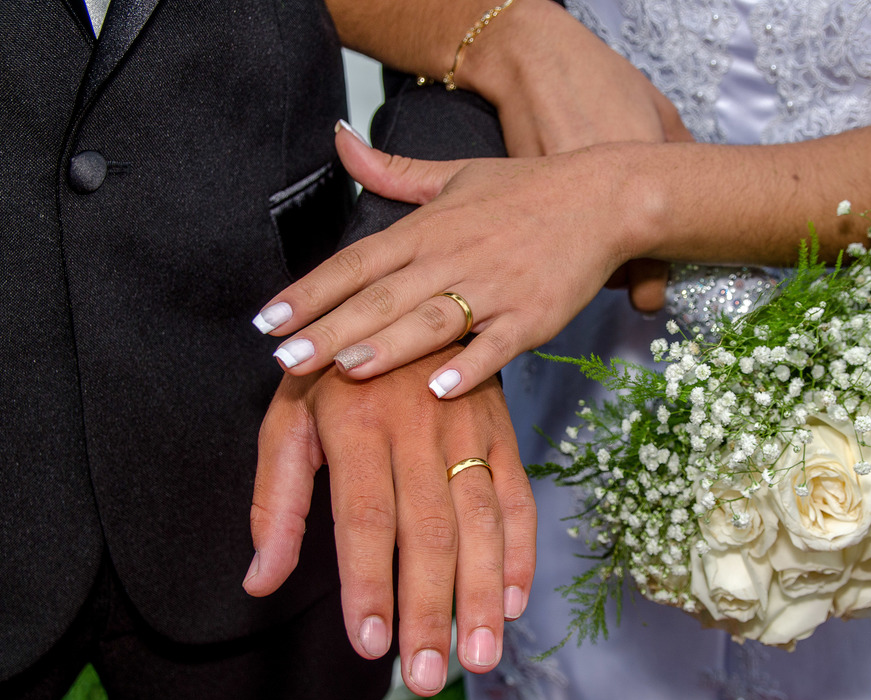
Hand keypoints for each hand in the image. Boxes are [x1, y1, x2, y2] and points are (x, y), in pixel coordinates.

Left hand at [243, 347, 536, 695]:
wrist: (403, 306)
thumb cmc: (332, 375)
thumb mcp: (288, 421)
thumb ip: (276, 502)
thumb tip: (260, 582)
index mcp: (356, 421)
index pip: (364, 516)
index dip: (370, 582)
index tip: (372, 644)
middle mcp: (418, 424)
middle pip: (428, 530)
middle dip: (429, 609)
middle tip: (429, 675)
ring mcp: (469, 426)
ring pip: (480, 521)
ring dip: (482, 593)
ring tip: (479, 656)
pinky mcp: (503, 430)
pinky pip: (517, 497)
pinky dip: (520, 552)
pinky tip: (513, 603)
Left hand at [254, 131, 656, 398]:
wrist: (603, 198)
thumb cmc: (525, 190)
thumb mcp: (454, 173)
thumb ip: (391, 170)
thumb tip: (339, 138)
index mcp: (428, 228)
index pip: (356, 261)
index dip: (310, 291)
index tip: (266, 320)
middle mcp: (454, 257)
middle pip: (382, 297)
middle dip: (330, 329)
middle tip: (284, 359)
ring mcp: (495, 289)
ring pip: (433, 321)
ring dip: (388, 346)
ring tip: (343, 369)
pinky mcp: (533, 317)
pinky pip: (497, 345)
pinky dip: (471, 367)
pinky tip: (440, 390)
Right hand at [463, 0, 683, 309]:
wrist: (535, 63)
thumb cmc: (603, 81)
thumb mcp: (658, 112)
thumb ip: (680, 157)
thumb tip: (700, 200)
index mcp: (641, 179)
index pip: (649, 258)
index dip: (649, 285)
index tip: (648, 298)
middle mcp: (598, 199)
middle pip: (609, 268)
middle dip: (616, 273)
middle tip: (622, 262)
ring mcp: (558, 205)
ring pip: (573, 261)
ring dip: (581, 261)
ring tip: (588, 242)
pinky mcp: (526, 204)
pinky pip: (544, 243)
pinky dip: (552, 242)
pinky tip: (558, 226)